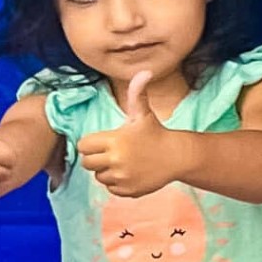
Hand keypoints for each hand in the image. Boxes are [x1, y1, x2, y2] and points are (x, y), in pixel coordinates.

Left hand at [76, 72, 185, 196]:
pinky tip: (130, 174)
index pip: (84, 145)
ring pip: (99, 177)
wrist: (178, 157)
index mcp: (114, 140)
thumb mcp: (143, 113)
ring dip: (107, 171)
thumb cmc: (156, 133)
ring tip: (124, 163)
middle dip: (97, 158)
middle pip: (87, 163)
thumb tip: (145, 71)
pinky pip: (111, 189)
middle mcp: (116, 160)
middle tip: (114, 153)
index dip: (92, 143)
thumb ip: (137, 92)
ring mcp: (122, 177)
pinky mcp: (128, 190)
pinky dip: (118, 183)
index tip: (105, 141)